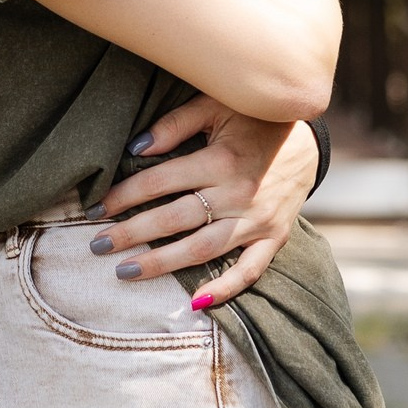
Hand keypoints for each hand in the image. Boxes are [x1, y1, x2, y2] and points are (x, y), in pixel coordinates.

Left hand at [87, 101, 317, 309]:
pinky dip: (226, 289)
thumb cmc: (254, 119)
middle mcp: (238, 193)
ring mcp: (258, 220)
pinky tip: (195, 301)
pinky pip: (250, 270)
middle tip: (97, 246)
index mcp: (220, 159)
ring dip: (161, 263)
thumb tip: (136, 147)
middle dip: (131, 234)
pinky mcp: (275, 237)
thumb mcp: (216, 105)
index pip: (160, 182)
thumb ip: (176, 123)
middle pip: (174, 219)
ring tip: (125, 272)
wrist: (310, 139)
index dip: (124, 196)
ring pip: (202, 249)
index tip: (96, 208)